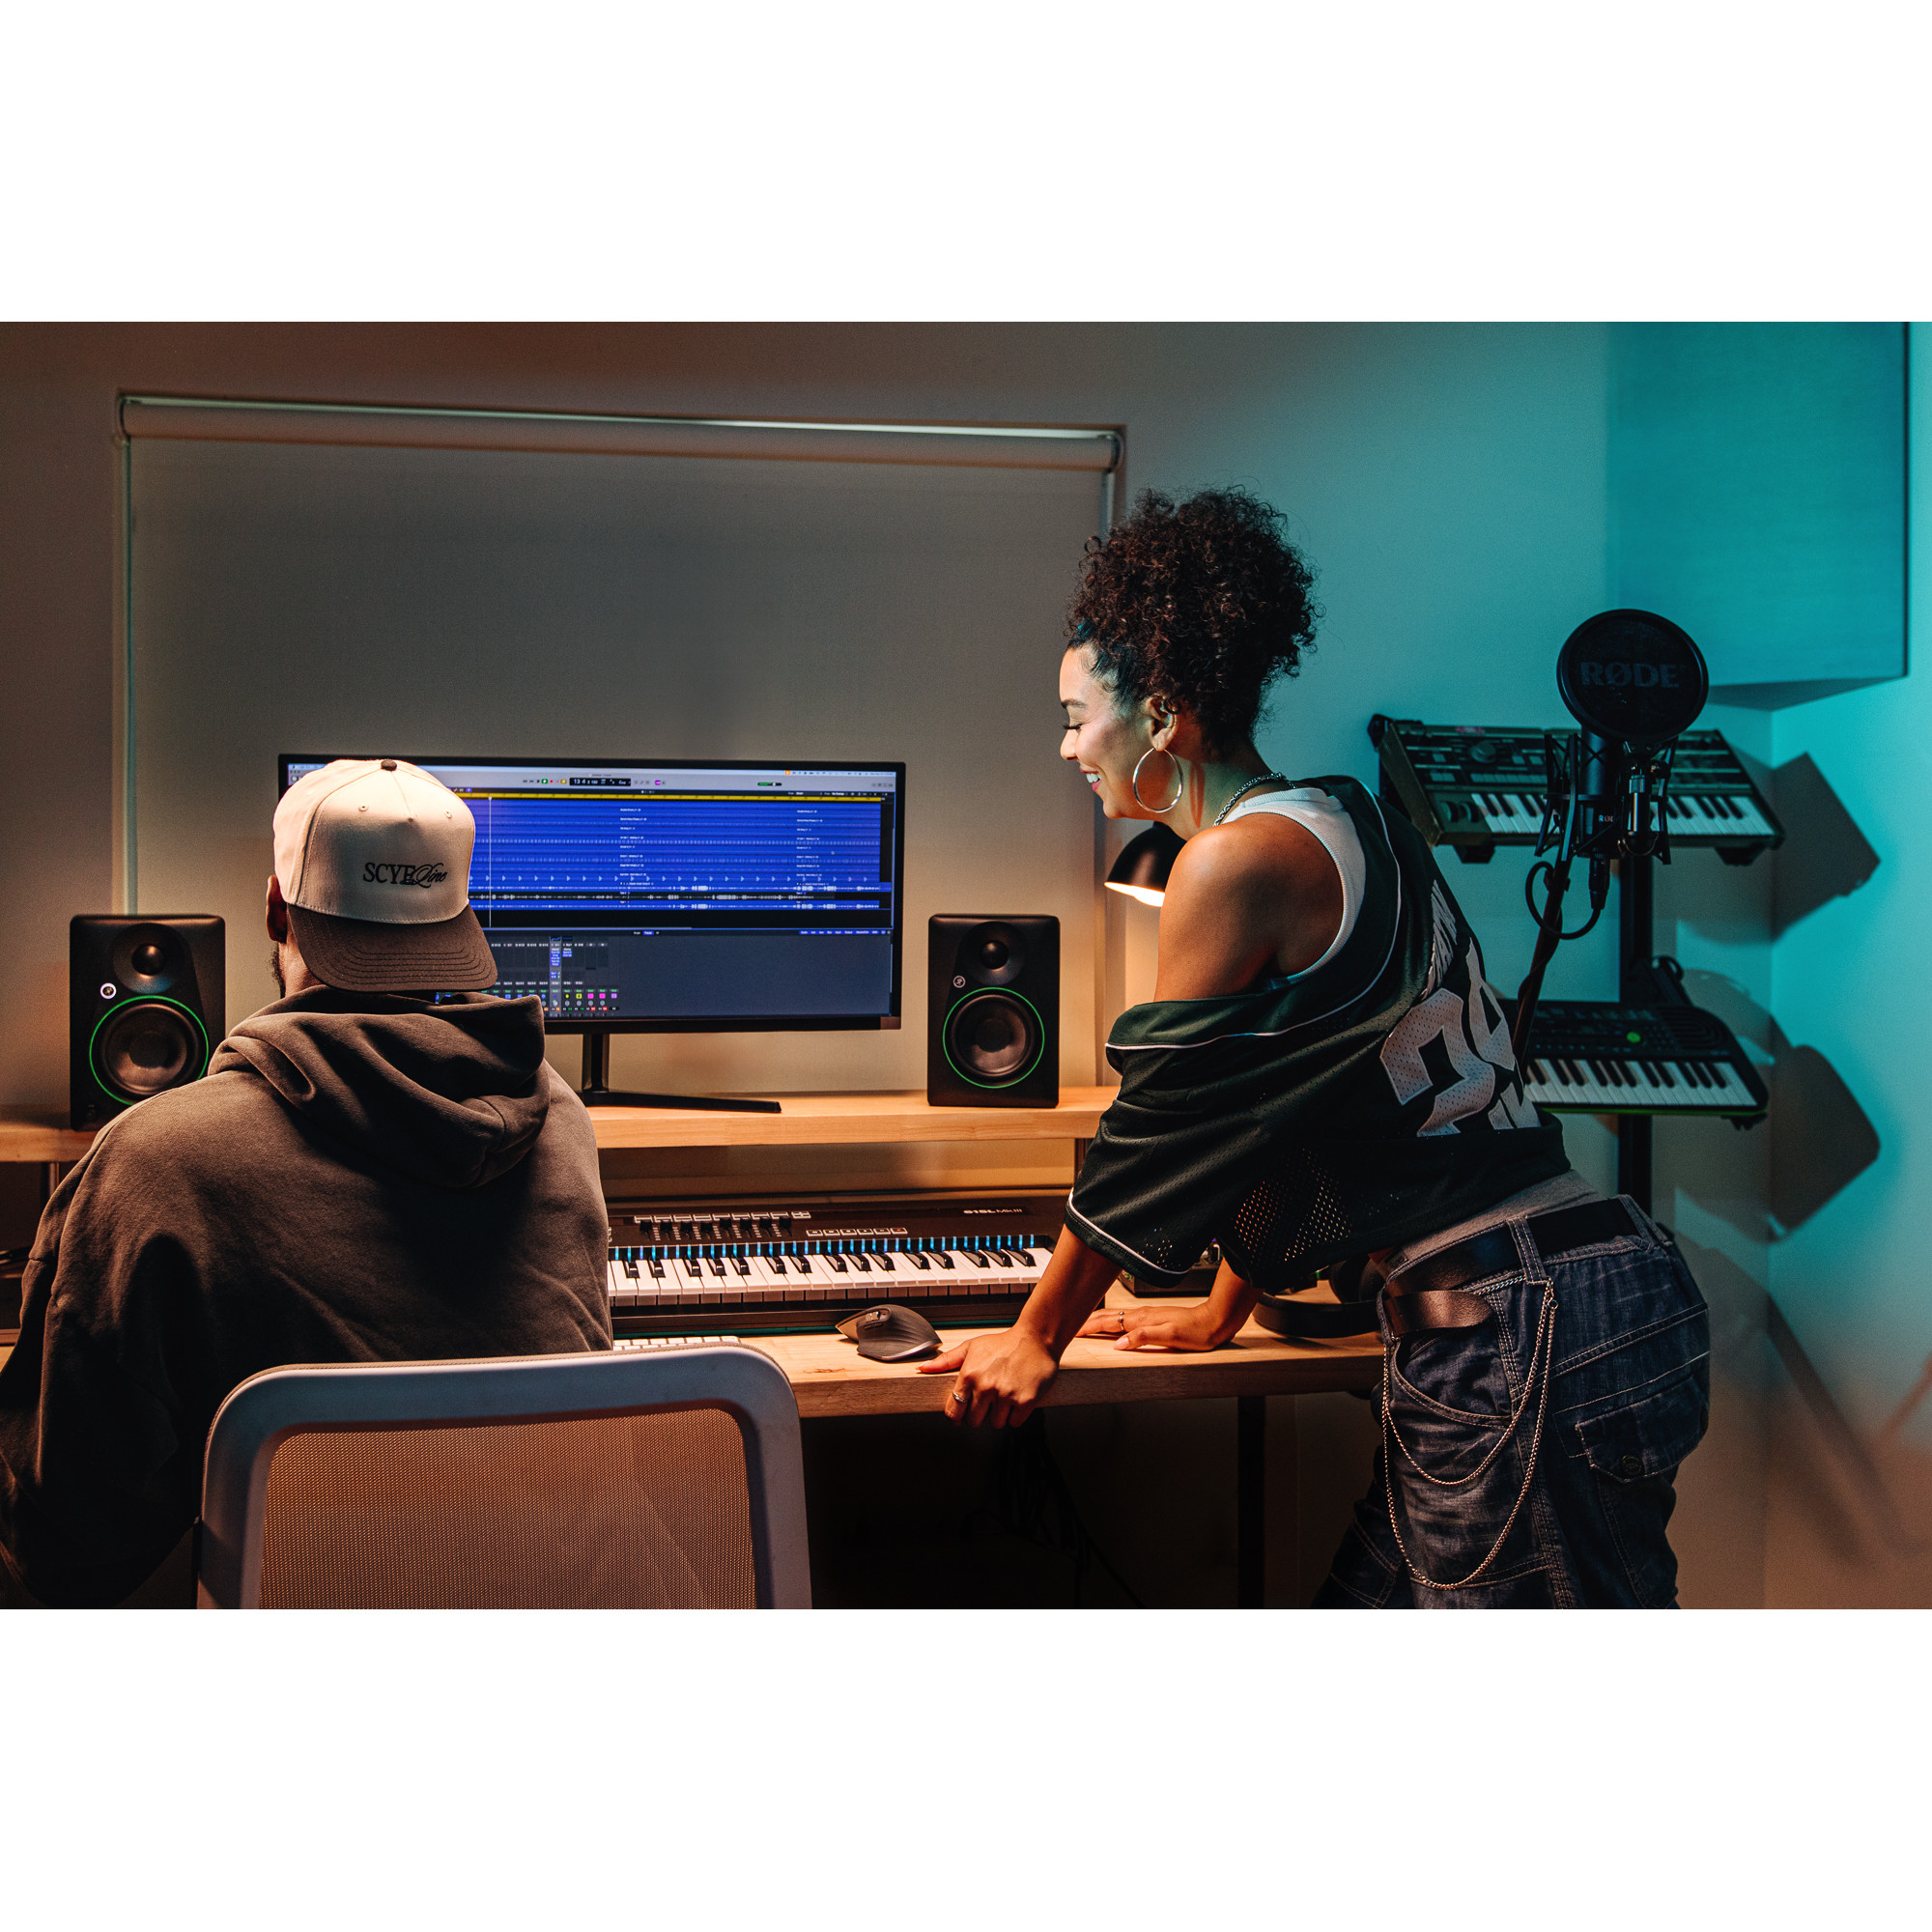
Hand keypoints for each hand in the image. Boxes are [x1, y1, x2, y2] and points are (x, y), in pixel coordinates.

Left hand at [917, 1325, 1060, 1427]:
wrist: (1036, 1339)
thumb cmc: (1003, 1343)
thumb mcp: (971, 1347)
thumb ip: (946, 1361)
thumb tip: (922, 1368)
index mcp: (969, 1375)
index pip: (954, 1411)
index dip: (957, 1416)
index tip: (963, 1415)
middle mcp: (986, 1386)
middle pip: (974, 1421)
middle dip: (980, 1415)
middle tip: (988, 1402)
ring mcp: (1006, 1395)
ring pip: (995, 1424)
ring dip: (999, 1415)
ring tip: (1004, 1398)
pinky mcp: (1025, 1401)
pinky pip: (1014, 1423)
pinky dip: (1016, 1416)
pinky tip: (1016, 1400)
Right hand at [1077, 1302, 1226, 1351]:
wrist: (1213, 1322)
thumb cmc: (1195, 1332)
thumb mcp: (1170, 1336)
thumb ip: (1143, 1337)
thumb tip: (1119, 1344)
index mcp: (1142, 1319)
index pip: (1108, 1322)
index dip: (1089, 1326)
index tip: (1073, 1330)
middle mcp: (1142, 1315)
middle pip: (1108, 1316)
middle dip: (1088, 1320)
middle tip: (1071, 1325)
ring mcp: (1147, 1315)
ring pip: (1116, 1316)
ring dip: (1098, 1319)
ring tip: (1086, 1324)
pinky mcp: (1153, 1318)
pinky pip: (1125, 1318)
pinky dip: (1112, 1321)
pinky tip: (1113, 1325)